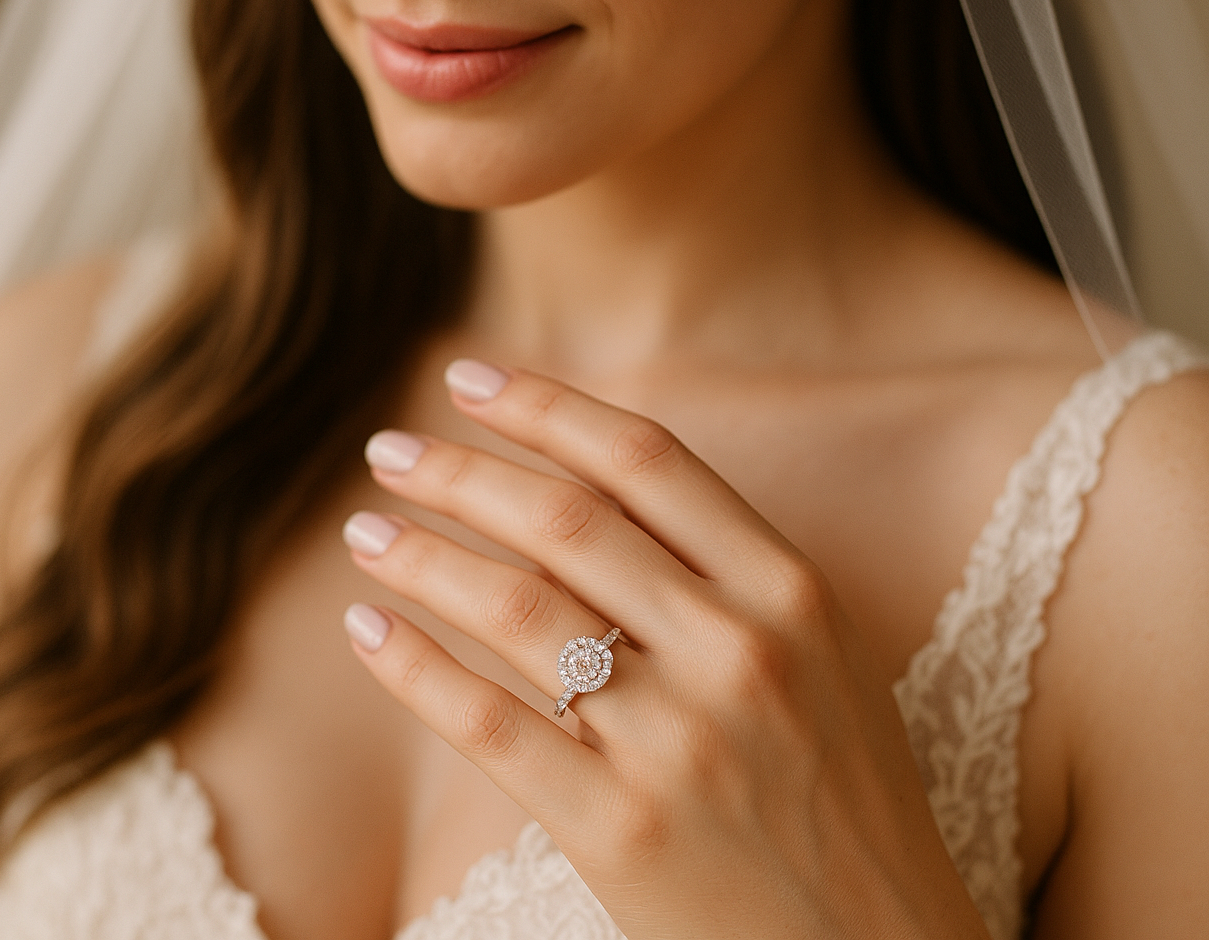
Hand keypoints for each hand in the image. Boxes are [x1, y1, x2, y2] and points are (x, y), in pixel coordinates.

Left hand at [340, 360, 990, 938]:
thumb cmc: (843, 802)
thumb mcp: (825, 663)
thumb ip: (729, 576)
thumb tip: (589, 492)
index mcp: (795, 592)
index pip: (646, 460)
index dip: (546, 407)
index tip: (468, 380)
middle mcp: (740, 650)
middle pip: (565, 520)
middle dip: (458, 472)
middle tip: (387, 448)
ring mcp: (679, 742)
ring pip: (514, 608)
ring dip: (420, 555)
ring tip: (365, 531)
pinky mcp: (620, 829)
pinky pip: (488, 723)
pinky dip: (413, 665)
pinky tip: (365, 628)